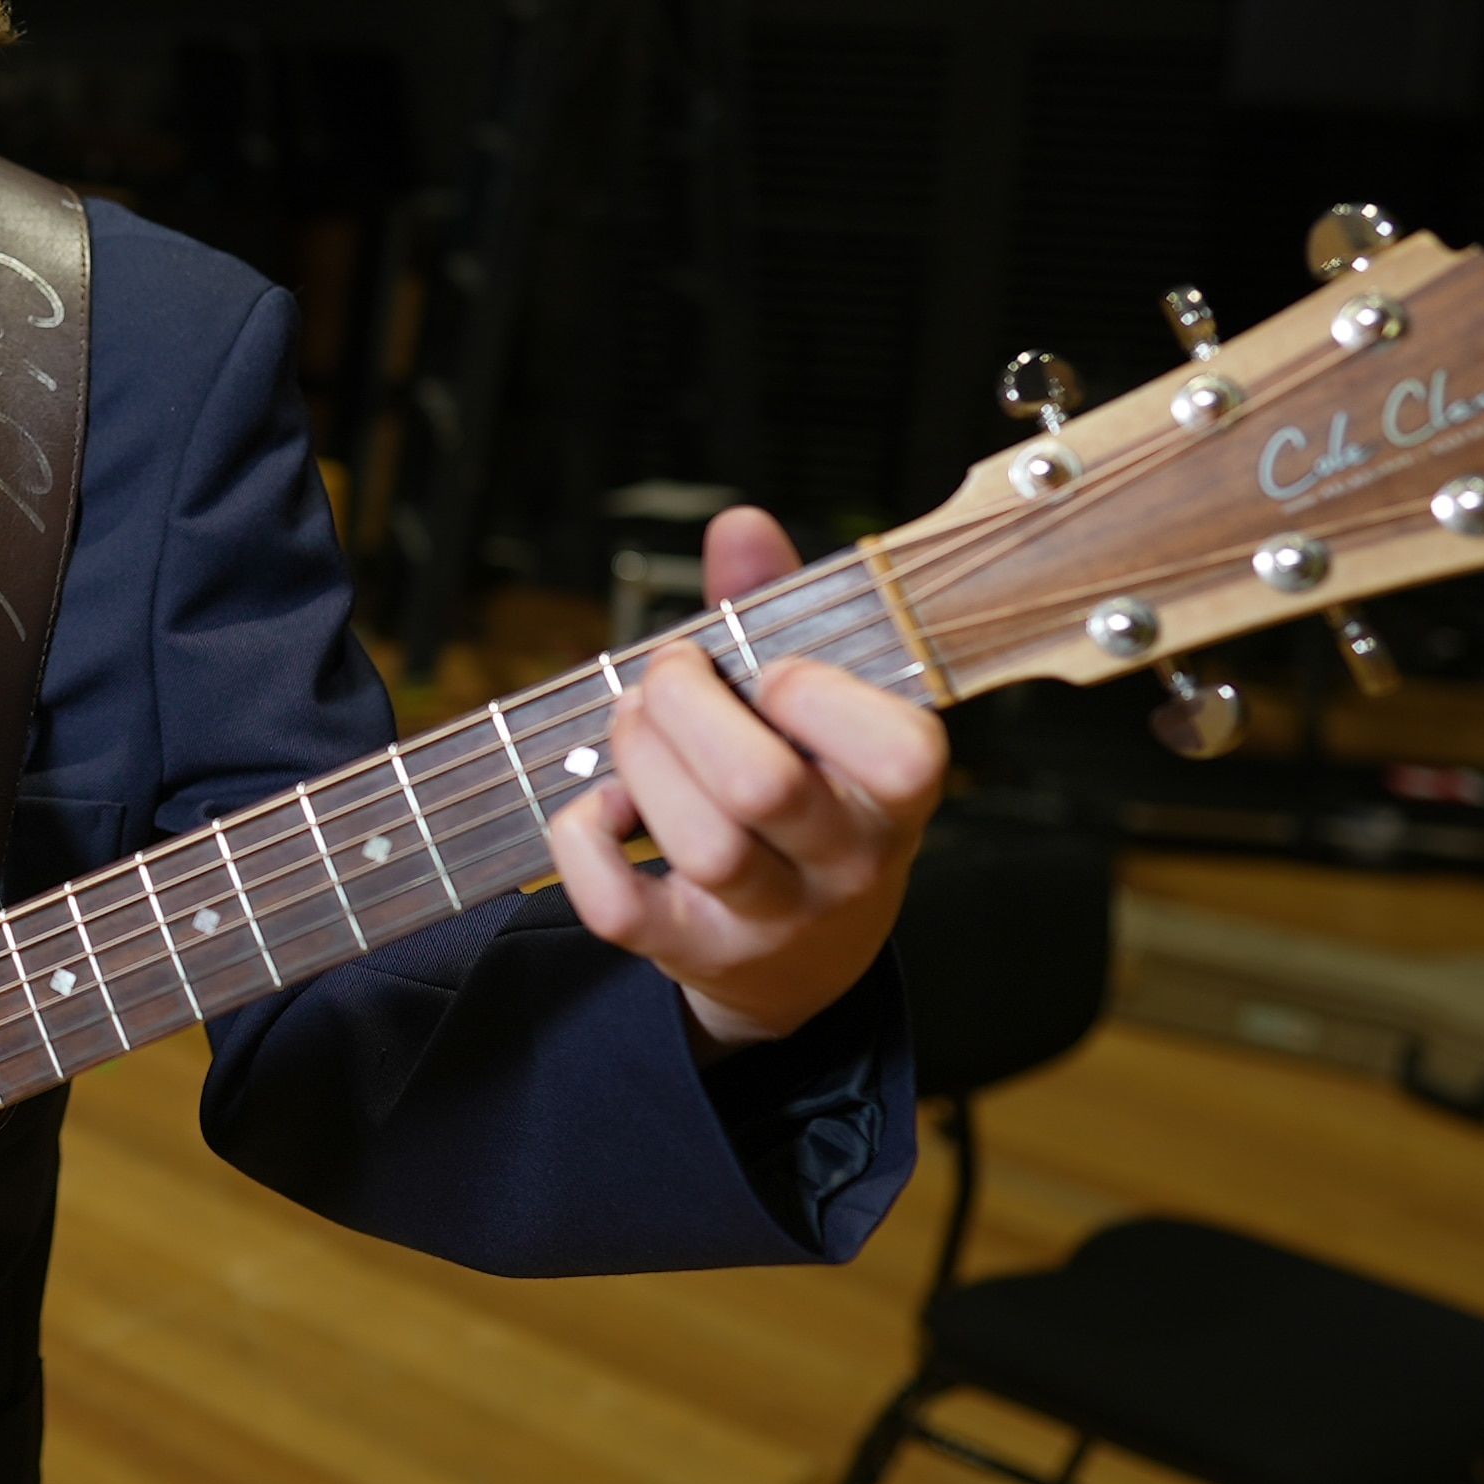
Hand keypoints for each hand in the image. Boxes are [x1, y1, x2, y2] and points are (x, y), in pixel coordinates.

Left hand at [543, 507, 947, 1052]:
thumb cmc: (807, 796)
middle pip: (766, 786)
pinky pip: (621, 907)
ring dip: (641, 760)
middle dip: (686, 705)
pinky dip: (583, 842)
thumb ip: (777, 610)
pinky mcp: (692, 950)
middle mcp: (847, 863)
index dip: (816, 693)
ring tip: (633, 726)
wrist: (802, 957)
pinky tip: (600, 805)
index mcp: (896, 793)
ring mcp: (773, 917)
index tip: (772, 671)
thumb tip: (739, 525)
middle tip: (668, 677)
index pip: (900, 752)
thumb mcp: (817, 711)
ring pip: (704, 846)